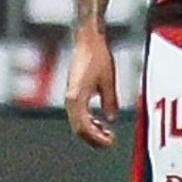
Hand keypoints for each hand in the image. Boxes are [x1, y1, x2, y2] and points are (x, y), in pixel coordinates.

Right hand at [65, 23, 119, 145]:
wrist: (87, 39)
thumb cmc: (97, 56)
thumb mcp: (108, 80)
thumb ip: (110, 102)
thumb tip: (111, 119)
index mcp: (75, 98)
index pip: (83, 127)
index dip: (96, 138)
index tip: (110, 142)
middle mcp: (69, 99)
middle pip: (78, 128)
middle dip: (94, 138)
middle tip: (110, 142)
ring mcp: (70, 96)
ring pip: (77, 122)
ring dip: (91, 131)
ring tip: (107, 133)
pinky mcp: (73, 93)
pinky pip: (78, 114)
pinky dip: (88, 121)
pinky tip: (99, 122)